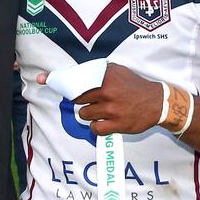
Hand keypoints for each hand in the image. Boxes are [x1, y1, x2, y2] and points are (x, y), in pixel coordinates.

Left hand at [38, 64, 161, 135]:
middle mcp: (107, 90)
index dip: (57, 79)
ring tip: (103, 111)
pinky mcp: (117, 124)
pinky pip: (95, 128)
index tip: (41, 78)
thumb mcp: (118, 71)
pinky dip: (97, 127)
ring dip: (90, 114)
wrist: (158, 102)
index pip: (77, 78)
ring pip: (84, 114)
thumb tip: (75, 74)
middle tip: (94, 100)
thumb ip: (98, 72)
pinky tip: (105, 122)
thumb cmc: (134, 86)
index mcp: (106, 76)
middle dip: (81, 100)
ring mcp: (112, 108)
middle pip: (77, 98)